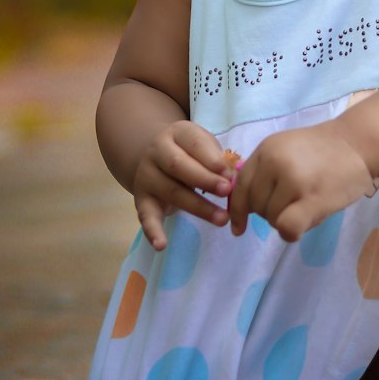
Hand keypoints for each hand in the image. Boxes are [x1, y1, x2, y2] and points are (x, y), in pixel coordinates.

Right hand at [133, 120, 238, 250]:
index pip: (194, 144)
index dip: (213, 160)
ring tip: (221, 219)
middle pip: (179, 166)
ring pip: (171, 192)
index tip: (231, 174)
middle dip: (205, 180)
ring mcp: (146, 176)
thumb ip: (218, 159)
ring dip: (198, 207)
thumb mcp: (204, 146)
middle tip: (227, 192)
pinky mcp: (141, 200)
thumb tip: (237, 177)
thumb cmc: (190, 152)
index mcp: (177, 133)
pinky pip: (146, 216)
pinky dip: (153, 232)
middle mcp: (157, 152)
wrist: (154, 156)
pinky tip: (162, 245)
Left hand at [228, 123, 377, 242]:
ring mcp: (294, 179)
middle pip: (256, 206)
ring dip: (286, 219)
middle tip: (295, 203)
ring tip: (308, 203)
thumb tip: (243, 207)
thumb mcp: (285, 149)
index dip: (238, 210)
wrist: (359, 143)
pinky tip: (305, 222)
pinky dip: (291, 233)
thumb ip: (264, 172)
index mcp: (266, 149)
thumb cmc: (324, 149)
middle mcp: (275, 161)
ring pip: (272, 219)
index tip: (239, 227)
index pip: (240, 187)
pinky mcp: (313, 198)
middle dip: (270, 212)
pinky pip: (287, 228)